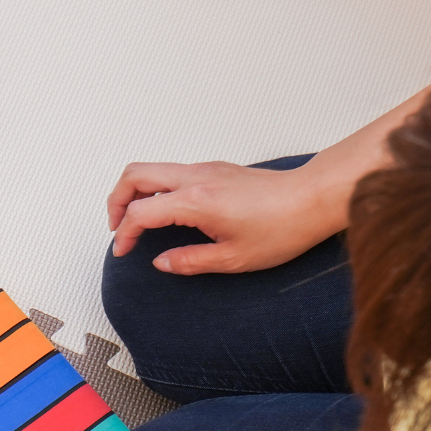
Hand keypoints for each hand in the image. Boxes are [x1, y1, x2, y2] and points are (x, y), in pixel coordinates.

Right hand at [107, 161, 347, 274]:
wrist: (314, 198)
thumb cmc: (283, 226)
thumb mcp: (233, 259)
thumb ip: (189, 261)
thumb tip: (162, 262)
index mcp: (195, 201)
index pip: (140, 211)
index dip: (124, 233)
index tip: (124, 251)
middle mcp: (196, 178)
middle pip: (134, 175)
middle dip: (116, 200)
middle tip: (117, 226)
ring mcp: (206, 169)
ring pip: (152, 168)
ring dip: (136, 192)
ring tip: (137, 220)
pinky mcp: (216, 170)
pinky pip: (173, 172)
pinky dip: (157, 189)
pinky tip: (167, 213)